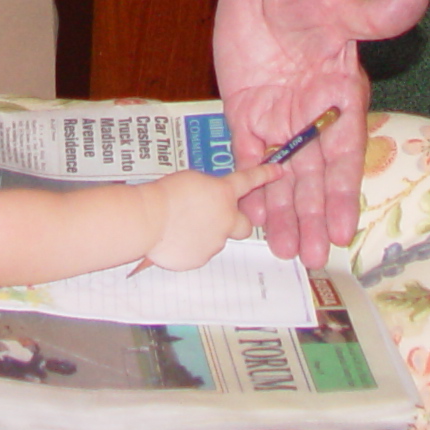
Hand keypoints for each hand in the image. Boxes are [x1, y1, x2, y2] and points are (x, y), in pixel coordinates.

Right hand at [143, 163, 280, 270]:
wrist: (150, 219)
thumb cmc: (166, 194)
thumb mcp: (192, 180)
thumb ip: (208, 190)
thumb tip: (210, 199)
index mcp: (224, 193)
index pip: (249, 181)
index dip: (264, 175)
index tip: (278, 171)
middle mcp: (226, 219)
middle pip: (244, 225)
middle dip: (236, 222)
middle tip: (220, 218)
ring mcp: (215, 241)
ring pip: (218, 239)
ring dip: (207, 233)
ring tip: (182, 225)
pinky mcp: (201, 258)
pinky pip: (200, 252)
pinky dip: (191, 247)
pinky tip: (175, 238)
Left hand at [212, 0, 429, 265]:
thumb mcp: (339, 2)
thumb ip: (374, 13)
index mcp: (343, 95)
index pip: (345, 152)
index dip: (344, 191)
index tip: (344, 227)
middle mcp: (315, 115)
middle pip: (315, 175)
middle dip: (313, 216)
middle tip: (312, 257)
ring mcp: (280, 116)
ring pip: (283, 174)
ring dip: (284, 212)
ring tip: (285, 252)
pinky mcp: (246, 110)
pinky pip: (248, 154)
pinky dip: (250, 183)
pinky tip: (249, 215)